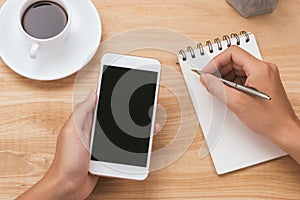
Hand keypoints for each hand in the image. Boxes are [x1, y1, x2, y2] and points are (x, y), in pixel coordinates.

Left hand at [18, 92, 161, 199]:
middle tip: (146, 105)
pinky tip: (142, 141)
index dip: (115, 96)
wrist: (68, 186)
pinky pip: (122, 147)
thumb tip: (92, 94)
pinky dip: (133, 144)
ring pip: (122, 132)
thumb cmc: (66, 161)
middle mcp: (95, 131)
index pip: (103, 104)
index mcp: (86, 122)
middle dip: (131, 112)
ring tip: (150, 122)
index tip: (128, 89)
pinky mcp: (107, 156)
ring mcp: (102, 144)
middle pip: (117, 118)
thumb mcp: (72, 131)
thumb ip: (82, 112)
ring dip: (135, 128)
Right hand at [199, 46, 299, 162]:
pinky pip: (243, 78)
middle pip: (234, 60)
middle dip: (220, 70)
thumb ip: (218, 88)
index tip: (209, 71)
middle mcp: (263, 69)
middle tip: (210, 81)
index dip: (217, 61)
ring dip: (225, 78)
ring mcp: (264, 76)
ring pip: (237, 69)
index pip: (233, 53)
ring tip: (219, 89)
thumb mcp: (237, 102)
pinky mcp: (262, 84)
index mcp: (260, 68)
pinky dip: (232, 84)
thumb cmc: (269, 118)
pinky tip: (228, 93)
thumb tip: (206, 79)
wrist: (284, 131)